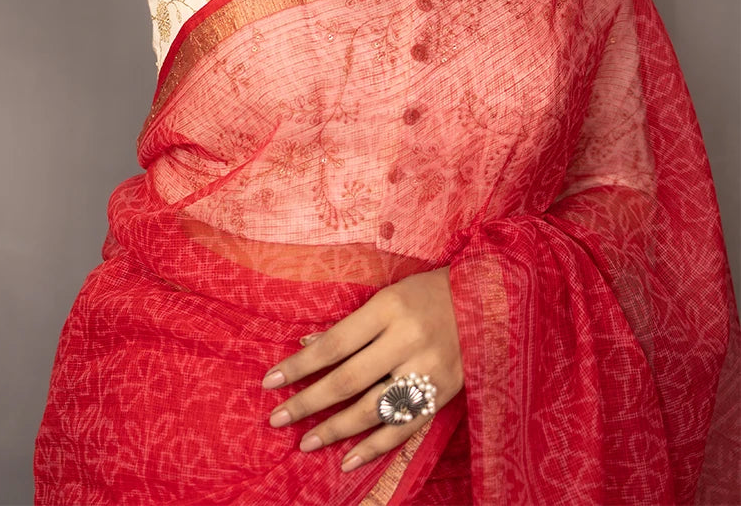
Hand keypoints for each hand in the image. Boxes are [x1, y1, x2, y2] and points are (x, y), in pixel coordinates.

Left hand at [260, 268, 463, 473]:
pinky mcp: (443, 394)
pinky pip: (404, 428)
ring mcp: (427, 371)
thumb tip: (306, 345)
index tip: (270, 382)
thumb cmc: (426, 294)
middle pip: (349, 379)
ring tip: (306, 443)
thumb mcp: (386, 298)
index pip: (334, 344)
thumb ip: (350, 325)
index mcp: (389, 309)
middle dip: (309, 402)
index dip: (300, 366)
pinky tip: (348, 460)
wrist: (485, 301)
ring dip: (336, 429)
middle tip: (278, 419)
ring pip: (374, 409)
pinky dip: (374, 447)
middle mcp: (407, 340)